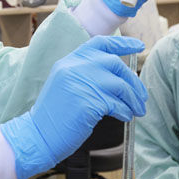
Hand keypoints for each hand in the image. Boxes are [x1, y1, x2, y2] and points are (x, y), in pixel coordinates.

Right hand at [0, 36, 146, 178]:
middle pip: (115, 64)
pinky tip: (125, 117)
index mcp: (69, 61)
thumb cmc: (54, 116)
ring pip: (119, 85)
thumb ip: (87, 75)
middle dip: (133, 81)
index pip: (101, 43)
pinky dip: (125, 111)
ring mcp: (80, 83)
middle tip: (141, 97)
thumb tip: (120, 77)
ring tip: (137, 110)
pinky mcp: (87, 102)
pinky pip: (116, 104)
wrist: (37, 135)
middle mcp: (74, 67)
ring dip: (133, 99)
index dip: (123, 43)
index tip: (140, 46)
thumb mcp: (66, 85)